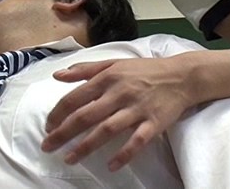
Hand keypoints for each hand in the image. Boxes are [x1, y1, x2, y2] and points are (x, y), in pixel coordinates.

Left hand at [41, 56, 197, 170]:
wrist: (182, 76)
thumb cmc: (144, 70)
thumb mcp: (113, 63)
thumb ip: (84, 70)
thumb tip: (57, 75)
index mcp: (107, 78)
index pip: (75, 97)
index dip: (58, 113)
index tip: (47, 126)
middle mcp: (119, 93)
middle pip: (86, 116)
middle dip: (64, 133)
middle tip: (48, 146)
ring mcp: (137, 108)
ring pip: (107, 130)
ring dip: (86, 146)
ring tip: (69, 159)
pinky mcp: (154, 122)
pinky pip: (137, 141)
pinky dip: (124, 154)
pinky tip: (111, 165)